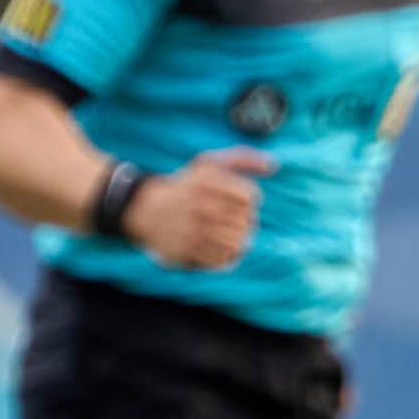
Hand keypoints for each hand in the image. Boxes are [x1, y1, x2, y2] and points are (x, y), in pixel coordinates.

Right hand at [126, 148, 270, 271]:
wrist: (145, 209)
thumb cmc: (186, 185)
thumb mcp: (208, 163)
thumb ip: (243, 157)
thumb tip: (274, 166)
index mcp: (204, 181)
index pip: (248, 196)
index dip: (250, 200)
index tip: (240, 201)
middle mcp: (196, 205)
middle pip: (244, 221)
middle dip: (245, 222)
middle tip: (236, 221)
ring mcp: (189, 231)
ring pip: (236, 243)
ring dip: (240, 241)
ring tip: (232, 235)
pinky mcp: (184, 252)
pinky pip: (221, 261)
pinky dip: (228, 257)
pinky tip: (221, 248)